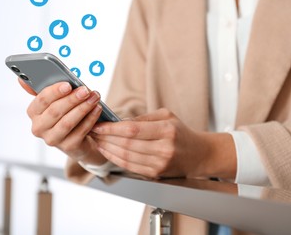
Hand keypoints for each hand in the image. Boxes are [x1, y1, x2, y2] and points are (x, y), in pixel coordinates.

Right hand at [20, 79, 106, 164]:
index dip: (55, 92)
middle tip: (86, 90)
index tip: (68, 84)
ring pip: (67, 122)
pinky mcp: (68, 147)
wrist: (79, 140)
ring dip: (83, 108)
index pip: (41, 100)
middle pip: (55, 111)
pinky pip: (80, 131)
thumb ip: (44, 89)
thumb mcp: (55, 101)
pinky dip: (90, 119)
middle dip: (72, 99)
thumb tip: (21, 79)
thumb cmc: (66, 115)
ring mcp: (53, 139)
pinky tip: (97, 109)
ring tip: (94, 98)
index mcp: (33, 113)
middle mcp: (39, 128)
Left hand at [91, 108, 236, 178]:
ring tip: (97, 141)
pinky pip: (130, 166)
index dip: (112, 128)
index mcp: (167, 130)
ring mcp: (159, 164)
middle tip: (92, 131)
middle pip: (126, 144)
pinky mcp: (155, 174)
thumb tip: (118, 122)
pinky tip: (107, 152)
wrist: (198, 155)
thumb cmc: (180, 132)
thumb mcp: (166, 116)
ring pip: (126, 156)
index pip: (132, 130)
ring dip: (107, 149)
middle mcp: (164, 149)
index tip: (98, 125)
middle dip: (105, 138)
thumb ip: (143, 119)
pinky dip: (116, 159)